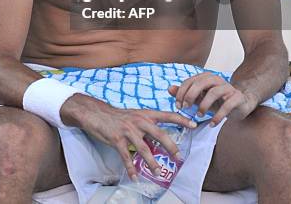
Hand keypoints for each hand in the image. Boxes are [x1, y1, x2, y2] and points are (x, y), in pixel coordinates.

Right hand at [60, 94, 195, 180]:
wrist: (97, 113)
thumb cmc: (118, 116)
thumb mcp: (135, 116)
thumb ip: (148, 126)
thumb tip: (162, 139)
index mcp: (145, 114)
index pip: (167, 115)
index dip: (181, 119)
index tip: (194, 124)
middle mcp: (139, 121)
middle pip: (159, 134)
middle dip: (170, 146)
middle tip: (179, 157)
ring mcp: (128, 130)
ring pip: (143, 148)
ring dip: (152, 162)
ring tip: (158, 172)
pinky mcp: (117, 139)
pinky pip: (126, 157)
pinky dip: (131, 168)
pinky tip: (135, 177)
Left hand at [169, 73, 257, 126]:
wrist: (240, 104)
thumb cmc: (217, 101)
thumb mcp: (199, 98)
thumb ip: (185, 93)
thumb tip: (169, 89)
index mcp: (206, 77)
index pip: (190, 81)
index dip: (182, 92)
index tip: (178, 106)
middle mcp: (217, 79)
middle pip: (201, 83)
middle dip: (190, 95)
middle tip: (185, 108)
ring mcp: (228, 88)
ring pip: (214, 92)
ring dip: (204, 105)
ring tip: (199, 116)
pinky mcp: (237, 97)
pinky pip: (227, 105)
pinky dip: (218, 115)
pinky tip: (212, 124)